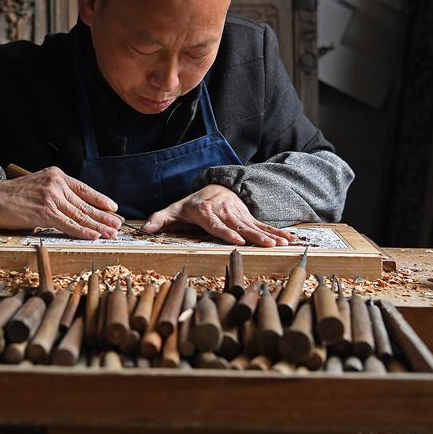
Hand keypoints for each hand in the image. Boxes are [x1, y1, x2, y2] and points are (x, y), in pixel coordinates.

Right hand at [0, 167, 121, 239]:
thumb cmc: (13, 194)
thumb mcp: (39, 184)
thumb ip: (55, 192)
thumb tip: (72, 206)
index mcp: (57, 176)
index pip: (84, 189)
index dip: (100, 200)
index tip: (113, 208)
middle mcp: (57, 185)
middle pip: (85, 204)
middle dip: (104, 216)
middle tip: (117, 225)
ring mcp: (51, 198)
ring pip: (80, 215)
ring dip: (98, 226)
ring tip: (111, 233)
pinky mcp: (44, 213)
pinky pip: (68, 224)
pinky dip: (82, 231)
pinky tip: (93, 235)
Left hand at [141, 184, 294, 246]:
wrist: (212, 187)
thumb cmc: (190, 205)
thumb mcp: (173, 210)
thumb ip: (159, 220)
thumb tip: (144, 230)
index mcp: (206, 212)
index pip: (216, 225)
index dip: (227, 233)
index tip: (238, 240)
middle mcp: (224, 212)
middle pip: (240, 227)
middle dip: (255, 237)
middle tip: (268, 246)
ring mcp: (238, 214)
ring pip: (254, 226)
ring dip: (269, 235)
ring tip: (281, 244)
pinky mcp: (247, 216)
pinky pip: (262, 225)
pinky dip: (276, 232)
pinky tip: (288, 239)